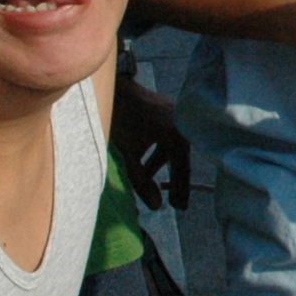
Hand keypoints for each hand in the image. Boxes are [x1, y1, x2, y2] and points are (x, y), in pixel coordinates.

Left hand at [113, 75, 190, 209]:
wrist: (114, 87)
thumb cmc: (119, 120)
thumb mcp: (128, 155)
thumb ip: (142, 183)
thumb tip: (156, 207)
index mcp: (176, 135)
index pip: (182, 169)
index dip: (180, 190)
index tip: (179, 208)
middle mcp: (181, 125)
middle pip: (180, 159)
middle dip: (174, 181)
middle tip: (174, 203)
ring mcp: (175, 116)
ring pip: (172, 149)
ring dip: (162, 166)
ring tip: (156, 186)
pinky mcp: (167, 112)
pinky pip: (168, 138)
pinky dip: (159, 152)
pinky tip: (147, 166)